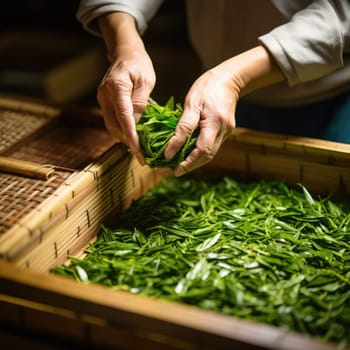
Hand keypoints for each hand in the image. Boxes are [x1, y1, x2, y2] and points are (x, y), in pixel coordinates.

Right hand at [97, 13, 155, 163]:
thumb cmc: (138, 64)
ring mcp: (102, 99)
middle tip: (142, 156)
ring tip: (139, 150)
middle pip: (114, 125)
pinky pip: (112, 120)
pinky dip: (122, 130)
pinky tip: (133, 137)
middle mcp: (104, 95)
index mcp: (116, 87)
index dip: (131, 136)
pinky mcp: (104, 102)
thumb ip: (140, 102)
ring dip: (124, 138)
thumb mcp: (146, 81)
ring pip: (111, 125)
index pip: (124, 117)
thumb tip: (136, 124)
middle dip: (127, 142)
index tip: (139, 151)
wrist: (124, 53)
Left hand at [164, 46, 284, 175]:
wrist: (229, 79)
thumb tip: (172, 146)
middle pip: (207, 157)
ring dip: (194, 163)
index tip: (170, 163)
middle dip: (189, 166)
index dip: (187, 160)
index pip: (201, 149)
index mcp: (215, 123)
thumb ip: (184, 125)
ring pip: (210, 154)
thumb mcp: (192, 103)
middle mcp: (223, 131)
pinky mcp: (225, 132)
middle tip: (172, 171)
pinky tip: (188, 155)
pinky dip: (199, 154)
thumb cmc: (207, 88)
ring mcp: (226, 133)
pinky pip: (211, 147)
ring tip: (177, 167)